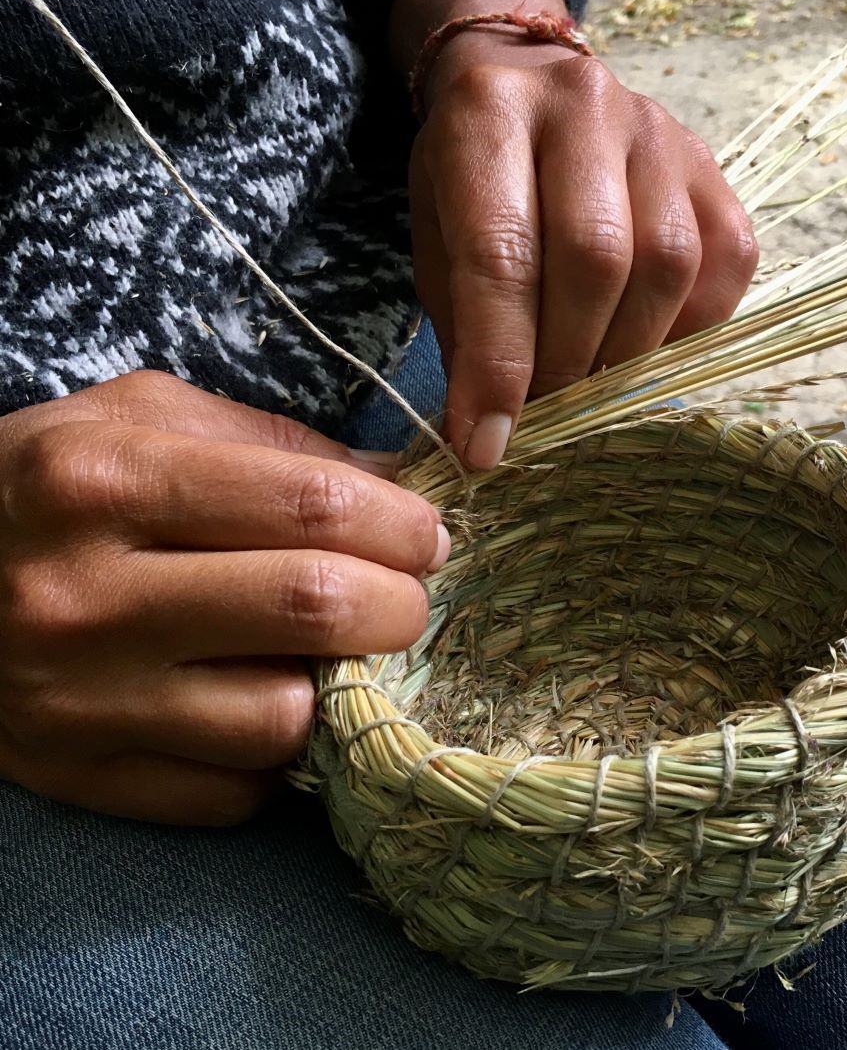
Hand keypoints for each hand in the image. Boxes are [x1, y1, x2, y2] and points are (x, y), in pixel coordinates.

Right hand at [0, 372, 447, 824]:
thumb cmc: (56, 485)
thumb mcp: (146, 418)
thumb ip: (275, 444)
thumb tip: (397, 489)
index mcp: (107, 481)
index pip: (312, 505)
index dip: (400, 523)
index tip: (426, 535)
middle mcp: (87, 597)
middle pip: (312, 610)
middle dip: (398, 604)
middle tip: (405, 594)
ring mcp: (81, 701)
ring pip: (284, 720)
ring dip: (341, 687)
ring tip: (332, 652)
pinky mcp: (81, 777)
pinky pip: (234, 792)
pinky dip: (278, 754)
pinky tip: (265, 700)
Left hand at [396, 0, 757, 469]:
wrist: (528, 90)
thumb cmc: (472, 182)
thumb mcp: (438, 242)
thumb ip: (466, 327)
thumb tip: (490, 434)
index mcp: (490, 115)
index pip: (503, 256)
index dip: (498, 365)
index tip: (486, 445)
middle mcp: (583, 105)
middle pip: (596, 259)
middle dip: (568, 362)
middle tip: (544, 410)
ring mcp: (659, 131)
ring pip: (668, 265)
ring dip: (627, 353)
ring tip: (589, 380)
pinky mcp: (711, 167)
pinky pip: (725, 264)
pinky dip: (688, 329)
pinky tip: (645, 342)